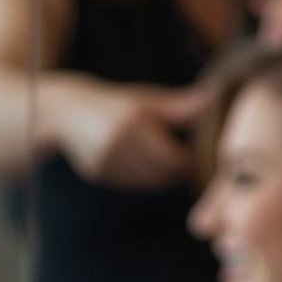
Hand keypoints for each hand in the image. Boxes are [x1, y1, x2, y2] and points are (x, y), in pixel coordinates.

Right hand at [48, 79, 210, 189]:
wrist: (67, 112)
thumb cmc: (116, 104)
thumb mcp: (147, 100)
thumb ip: (181, 106)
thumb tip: (214, 96)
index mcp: (135, 122)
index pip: (173, 158)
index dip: (186, 161)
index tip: (192, 155)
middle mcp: (119, 142)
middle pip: (161, 174)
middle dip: (174, 171)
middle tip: (182, 162)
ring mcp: (105, 160)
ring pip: (146, 183)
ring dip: (158, 177)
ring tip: (161, 162)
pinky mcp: (96, 172)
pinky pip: (129, 185)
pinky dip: (140, 180)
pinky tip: (139, 166)